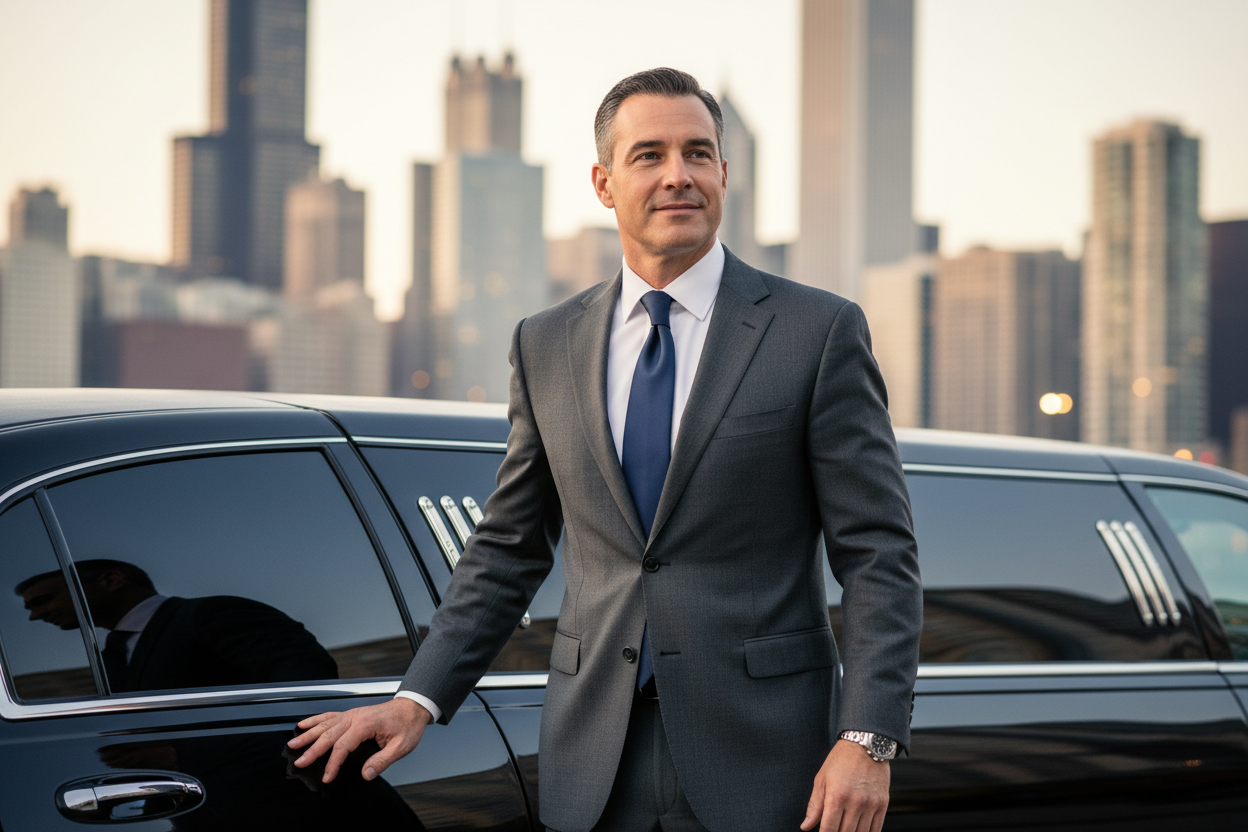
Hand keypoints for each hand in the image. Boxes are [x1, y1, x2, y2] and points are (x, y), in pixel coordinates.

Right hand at [287, 697, 433, 783]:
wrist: (412, 707)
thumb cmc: (407, 725)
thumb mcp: (401, 746)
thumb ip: (382, 761)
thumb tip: (366, 774)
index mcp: (366, 724)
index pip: (343, 746)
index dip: (333, 763)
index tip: (327, 776)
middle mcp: (355, 717)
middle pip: (329, 734)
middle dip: (312, 750)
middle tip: (300, 762)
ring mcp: (352, 714)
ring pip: (325, 724)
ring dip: (308, 734)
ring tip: (293, 743)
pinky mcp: (351, 714)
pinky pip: (329, 716)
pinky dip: (315, 720)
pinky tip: (303, 724)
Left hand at [800, 740, 889, 831]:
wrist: (865, 746)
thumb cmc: (840, 761)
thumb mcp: (822, 780)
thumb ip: (814, 806)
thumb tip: (806, 827)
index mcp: (836, 796)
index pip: (829, 829)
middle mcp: (855, 802)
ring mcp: (870, 804)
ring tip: (844, 830)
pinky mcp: (883, 804)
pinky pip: (876, 829)